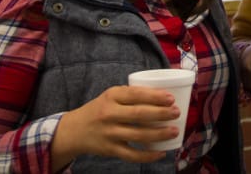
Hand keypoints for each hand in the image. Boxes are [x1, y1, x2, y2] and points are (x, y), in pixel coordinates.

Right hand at [50, 84, 180, 169]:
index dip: (155, 96)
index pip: (135, 94)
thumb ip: (131, 95)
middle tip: (177, 113)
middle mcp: (109, 114)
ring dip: (159, 134)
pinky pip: (132, 155)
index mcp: (111, 96)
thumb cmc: (100, 109)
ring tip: (175, 131)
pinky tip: (161, 152)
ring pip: (138, 135)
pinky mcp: (110, 150)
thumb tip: (164, 96)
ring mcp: (109, 133)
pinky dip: (148, 155)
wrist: (73, 131)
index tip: (171, 98)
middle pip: (139, 114)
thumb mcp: (111, 96)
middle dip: (161, 114)